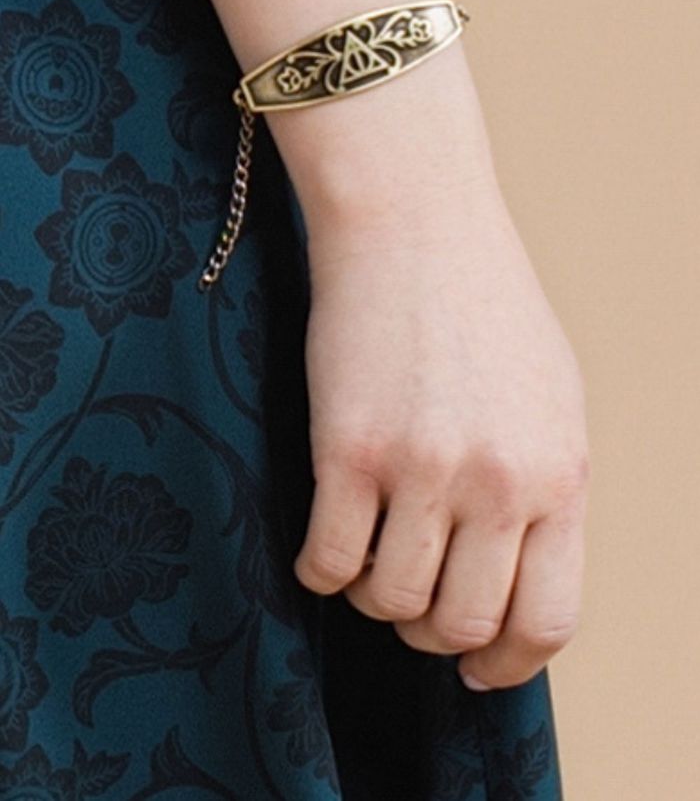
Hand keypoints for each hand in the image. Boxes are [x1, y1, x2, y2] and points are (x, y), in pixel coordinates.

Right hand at [293, 178, 589, 689]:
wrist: (414, 223)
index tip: (478, 670)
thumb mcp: (550, 397)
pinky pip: (327, 560)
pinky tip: (323, 539)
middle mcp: (499, 481)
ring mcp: (422, 467)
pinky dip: (320, 569)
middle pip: (462, 624)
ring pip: (390, 600)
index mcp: (561, 473)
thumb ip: (546, 488)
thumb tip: (519, 573)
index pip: (548, 618)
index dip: (509, 664)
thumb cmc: (481, 304)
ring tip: (368, 554)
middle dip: (431, 633)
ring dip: (373, 595)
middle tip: (409, 604)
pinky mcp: (347, 448)